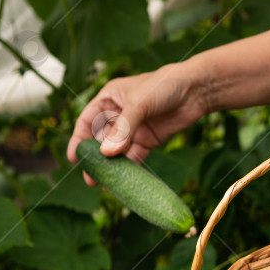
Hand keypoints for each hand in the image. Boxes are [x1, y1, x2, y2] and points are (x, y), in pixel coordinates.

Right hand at [67, 62, 209, 184]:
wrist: (195, 90)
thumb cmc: (163, 86)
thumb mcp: (138, 104)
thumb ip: (123, 129)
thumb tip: (106, 153)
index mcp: (109, 99)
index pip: (87, 121)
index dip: (79, 139)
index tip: (74, 158)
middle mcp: (119, 114)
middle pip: (101, 140)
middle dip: (95, 159)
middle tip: (90, 179)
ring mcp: (134, 128)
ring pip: (118, 151)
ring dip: (112, 167)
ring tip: (105, 184)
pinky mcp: (149, 139)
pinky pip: (136, 156)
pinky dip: (130, 168)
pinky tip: (124, 181)